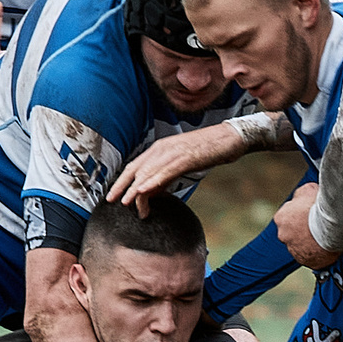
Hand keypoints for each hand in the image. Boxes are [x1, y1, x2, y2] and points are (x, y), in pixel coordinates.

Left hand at [109, 123, 242, 214]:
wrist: (231, 137)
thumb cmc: (210, 150)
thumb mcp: (184, 163)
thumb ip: (167, 175)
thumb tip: (153, 191)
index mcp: (161, 148)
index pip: (135, 166)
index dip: (122, 180)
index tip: (114, 194)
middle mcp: (162, 148)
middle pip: (135, 168)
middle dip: (121, 185)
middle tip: (111, 201)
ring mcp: (173, 152)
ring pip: (148, 172)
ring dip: (134, 189)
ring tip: (126, 204)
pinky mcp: (185, 157)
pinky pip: (164, 172)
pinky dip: (152, 182)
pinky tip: (143, 191)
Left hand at [273, 182, 335, 269]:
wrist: (331, 224)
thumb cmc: (319, 206)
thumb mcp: (308, 190)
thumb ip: (301, 196)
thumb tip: (302, 198)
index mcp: (281, 218)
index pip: (288, 216)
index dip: (301, 214)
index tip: (311, 213)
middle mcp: (283, 235)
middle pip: (293, 233)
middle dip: (303, 230)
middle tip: (319, 225)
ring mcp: (294, 250)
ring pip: (302, 246)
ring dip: (311, 243)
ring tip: (326, 236)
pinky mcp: (306, 262)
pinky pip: (311, 258)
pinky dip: (318, 254)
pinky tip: (328, 247)